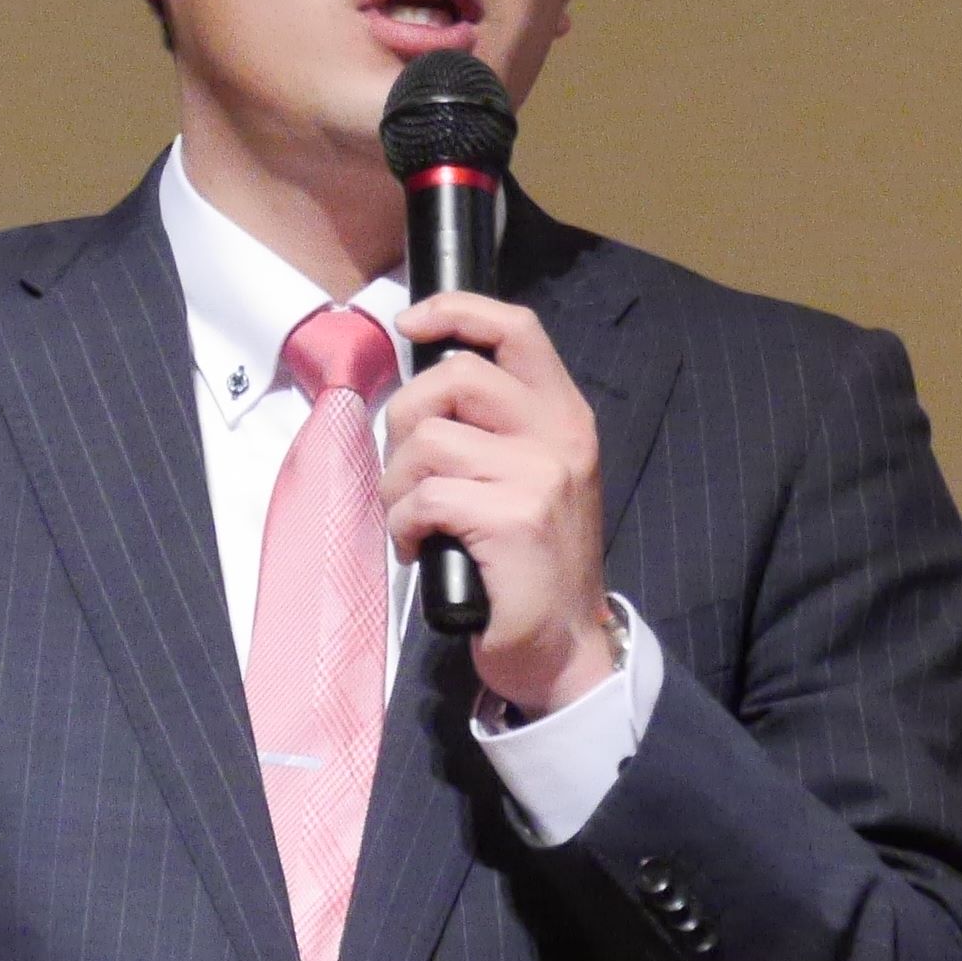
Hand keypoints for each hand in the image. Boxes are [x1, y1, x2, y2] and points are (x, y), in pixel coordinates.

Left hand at [383, 291, 616, 719]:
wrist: (565, 649)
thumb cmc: (532, 564)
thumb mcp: (531, 478)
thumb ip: (495, 427)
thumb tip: (424, 384)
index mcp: (565, 416)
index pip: (516, 329)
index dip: (456, 311)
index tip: (410, 323)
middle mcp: (560, 436)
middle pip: (454, 376)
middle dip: (404, 420)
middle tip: (406, 472)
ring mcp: (540, 477)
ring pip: (427, 441)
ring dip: (396, 485)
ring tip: (412, 520)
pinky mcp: (513, 521)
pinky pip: (425, 497)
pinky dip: (403, 525)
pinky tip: (419, 549)